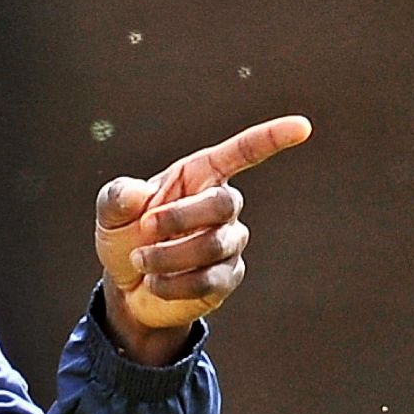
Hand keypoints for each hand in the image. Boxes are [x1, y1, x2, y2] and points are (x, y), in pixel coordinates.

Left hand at [94, 115, 310, 363]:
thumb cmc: (126, 236)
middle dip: (180, 217)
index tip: (302, 127)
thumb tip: (136, 194)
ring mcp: (229, 242)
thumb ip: (117, 197)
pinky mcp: (227, 276)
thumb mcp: (112, 213)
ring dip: (169, 255)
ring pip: (214, 245)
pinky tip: (155, 282)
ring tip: (140, 260)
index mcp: (199, 176)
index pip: (243, 152)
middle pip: (223, 203)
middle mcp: (221, 206)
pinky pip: (208, 279)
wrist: (127, 286)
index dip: (271, 139)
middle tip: (144, 229)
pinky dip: (173, 283)